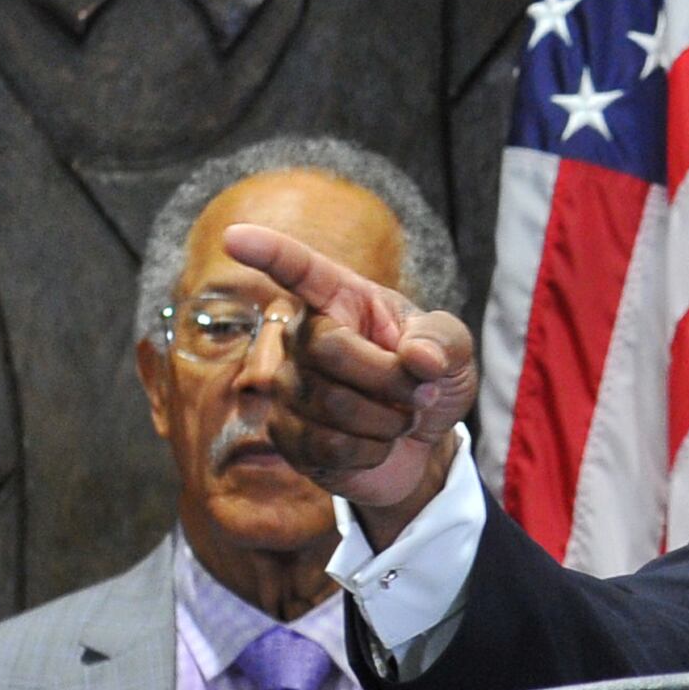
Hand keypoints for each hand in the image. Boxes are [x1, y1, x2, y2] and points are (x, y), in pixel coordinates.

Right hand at [222, 221, 477, 534]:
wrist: (423, 442)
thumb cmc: (430, 379)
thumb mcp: (454, 351)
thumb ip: (443, 341)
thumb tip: (419, 358)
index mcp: (341, 299)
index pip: (300, 270)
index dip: (269, 253)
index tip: (234, 237)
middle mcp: (303, 337)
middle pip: (328, 348)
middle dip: (389, 378)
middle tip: (422, 392)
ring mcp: (288, 387)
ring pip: (330, 404)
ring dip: (386, 421)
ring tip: (399, 418)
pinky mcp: (285, 435)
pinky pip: (324, 446)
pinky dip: (369, 452)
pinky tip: (376, 446)